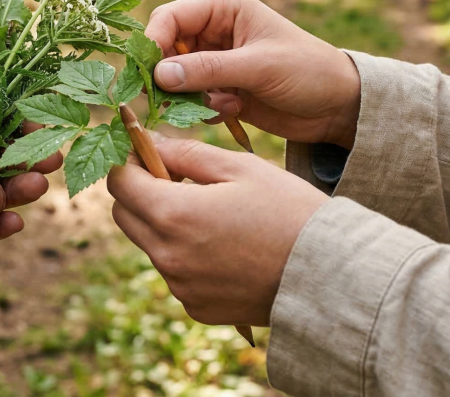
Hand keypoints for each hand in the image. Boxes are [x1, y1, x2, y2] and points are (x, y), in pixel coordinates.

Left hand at [107, 136, 327, 325]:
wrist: (330, 275)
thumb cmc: (289, 210)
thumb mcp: (239, 167)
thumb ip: (186, 153)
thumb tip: (149, 141)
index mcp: (173, 214)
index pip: (119, 183)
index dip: (130, 162)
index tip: (150, 154)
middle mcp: (167, 255)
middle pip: (125, 215)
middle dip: (141, 192)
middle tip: (179, 180)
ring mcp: (180, 286)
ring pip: (151, 244)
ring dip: (166, 225)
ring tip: (213, 216)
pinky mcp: (196, 307)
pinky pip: (176, 273)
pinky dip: (188, 257)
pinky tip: (226, 248)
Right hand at [145, 0, 361, 147]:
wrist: (338, 106)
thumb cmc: (307, 71)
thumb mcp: (259, 67)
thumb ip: (208, 70)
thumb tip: (159, 75)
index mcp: (223, 8)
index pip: (170, 17)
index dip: (153, 42)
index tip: (149, 73)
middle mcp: (213, 31)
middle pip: (165, 49)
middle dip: (167, 76)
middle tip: (172, 101)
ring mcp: (214, 61)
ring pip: (174, 78)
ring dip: (189, 96)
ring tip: (224, 104)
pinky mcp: (218, 88)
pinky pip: (190, 99)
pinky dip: (203, 109)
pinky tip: (234, 110)